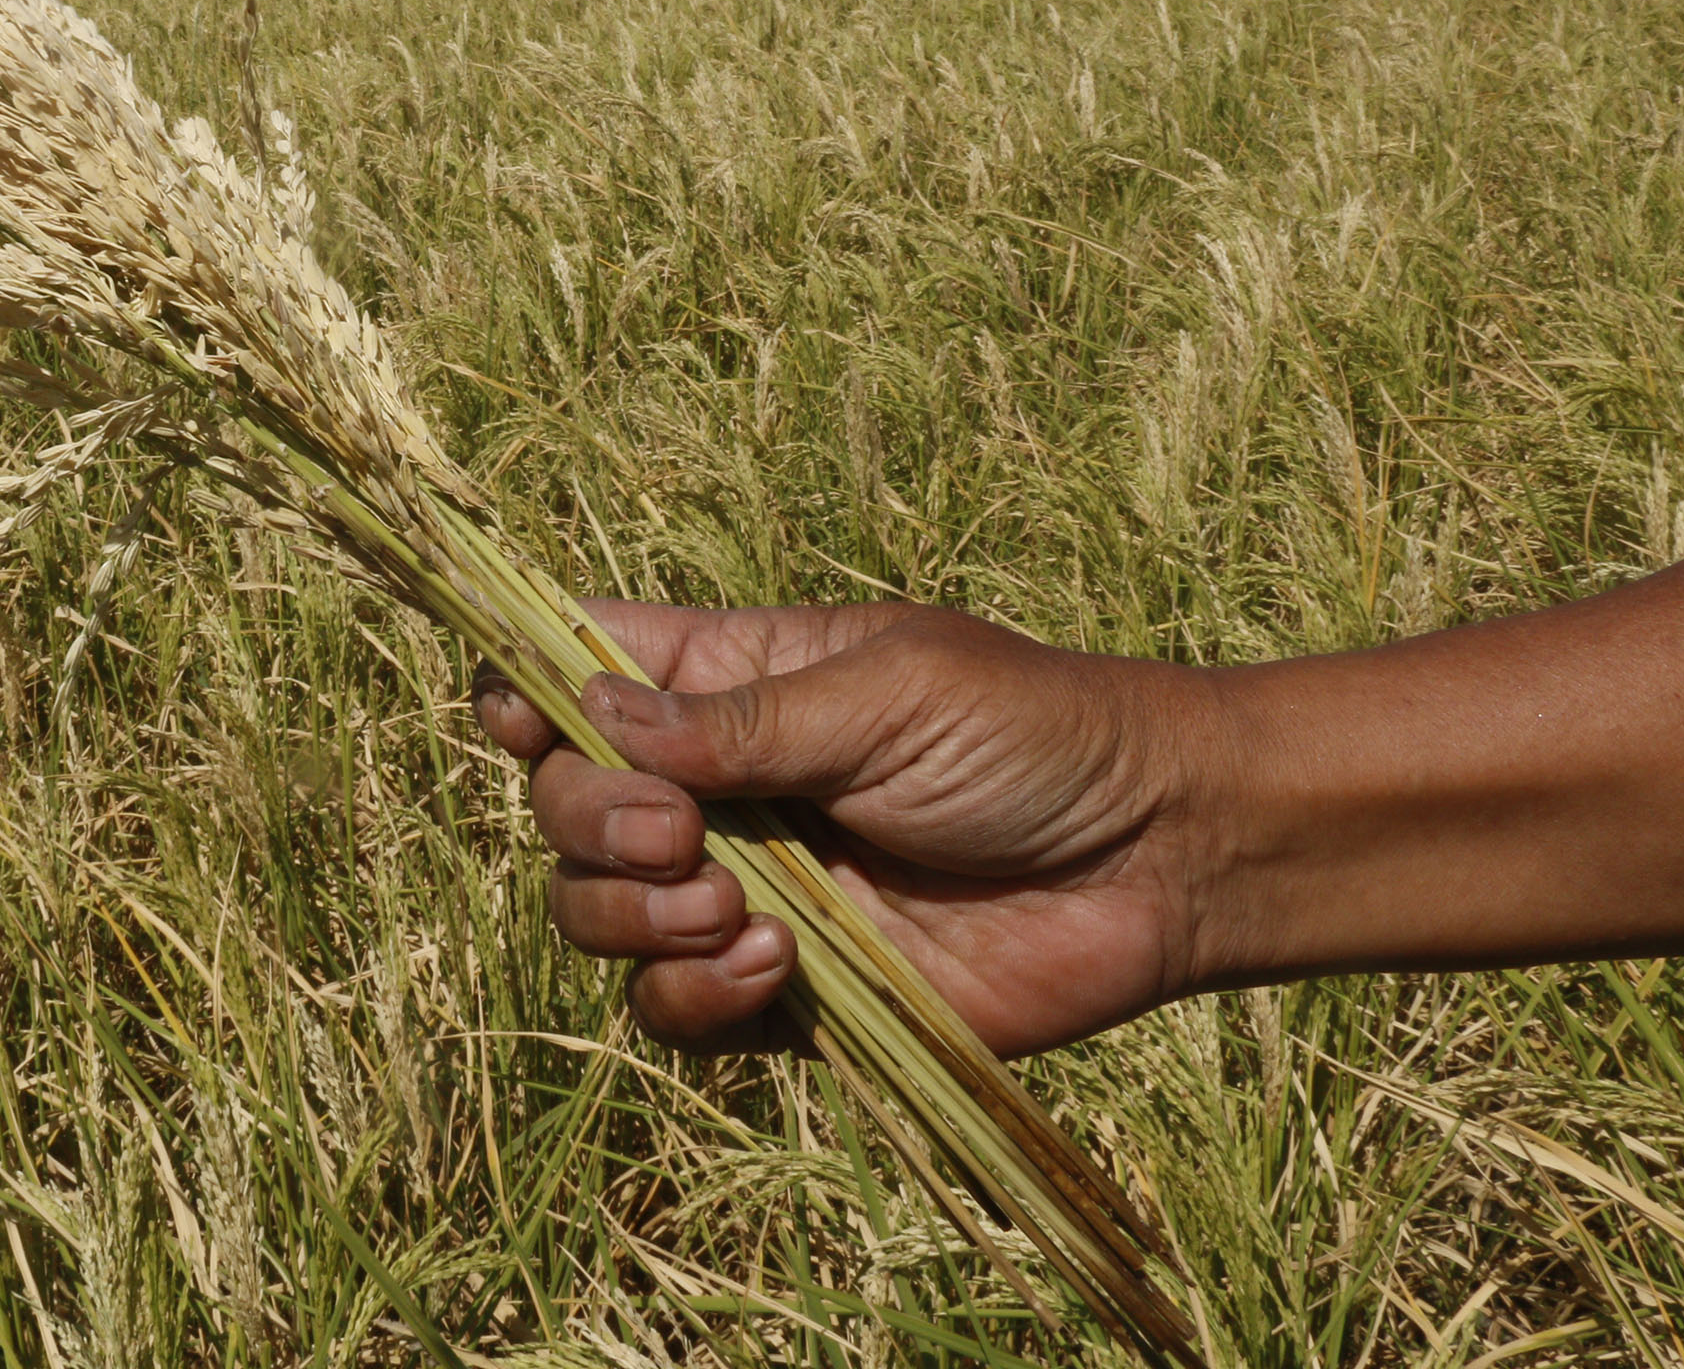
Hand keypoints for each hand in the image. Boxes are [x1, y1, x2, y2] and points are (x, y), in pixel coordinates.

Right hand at [473, 599, 1222, 1058]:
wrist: (1158, 859)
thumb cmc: (1038, 738)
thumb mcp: (890, 692)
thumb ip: (741, 720)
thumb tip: (589, 714)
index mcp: (729, 681)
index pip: (574, 670)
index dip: (525, 692)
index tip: (531, 722)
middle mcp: (716, 786)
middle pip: (562, 804)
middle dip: (590, 821)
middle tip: (681, 834)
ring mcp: (742, 891)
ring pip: (594, 915)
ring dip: (632, 917)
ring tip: (732, 908)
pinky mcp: (780, 994)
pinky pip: (671, 1014)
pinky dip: (692, 995)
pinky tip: (775, 967)